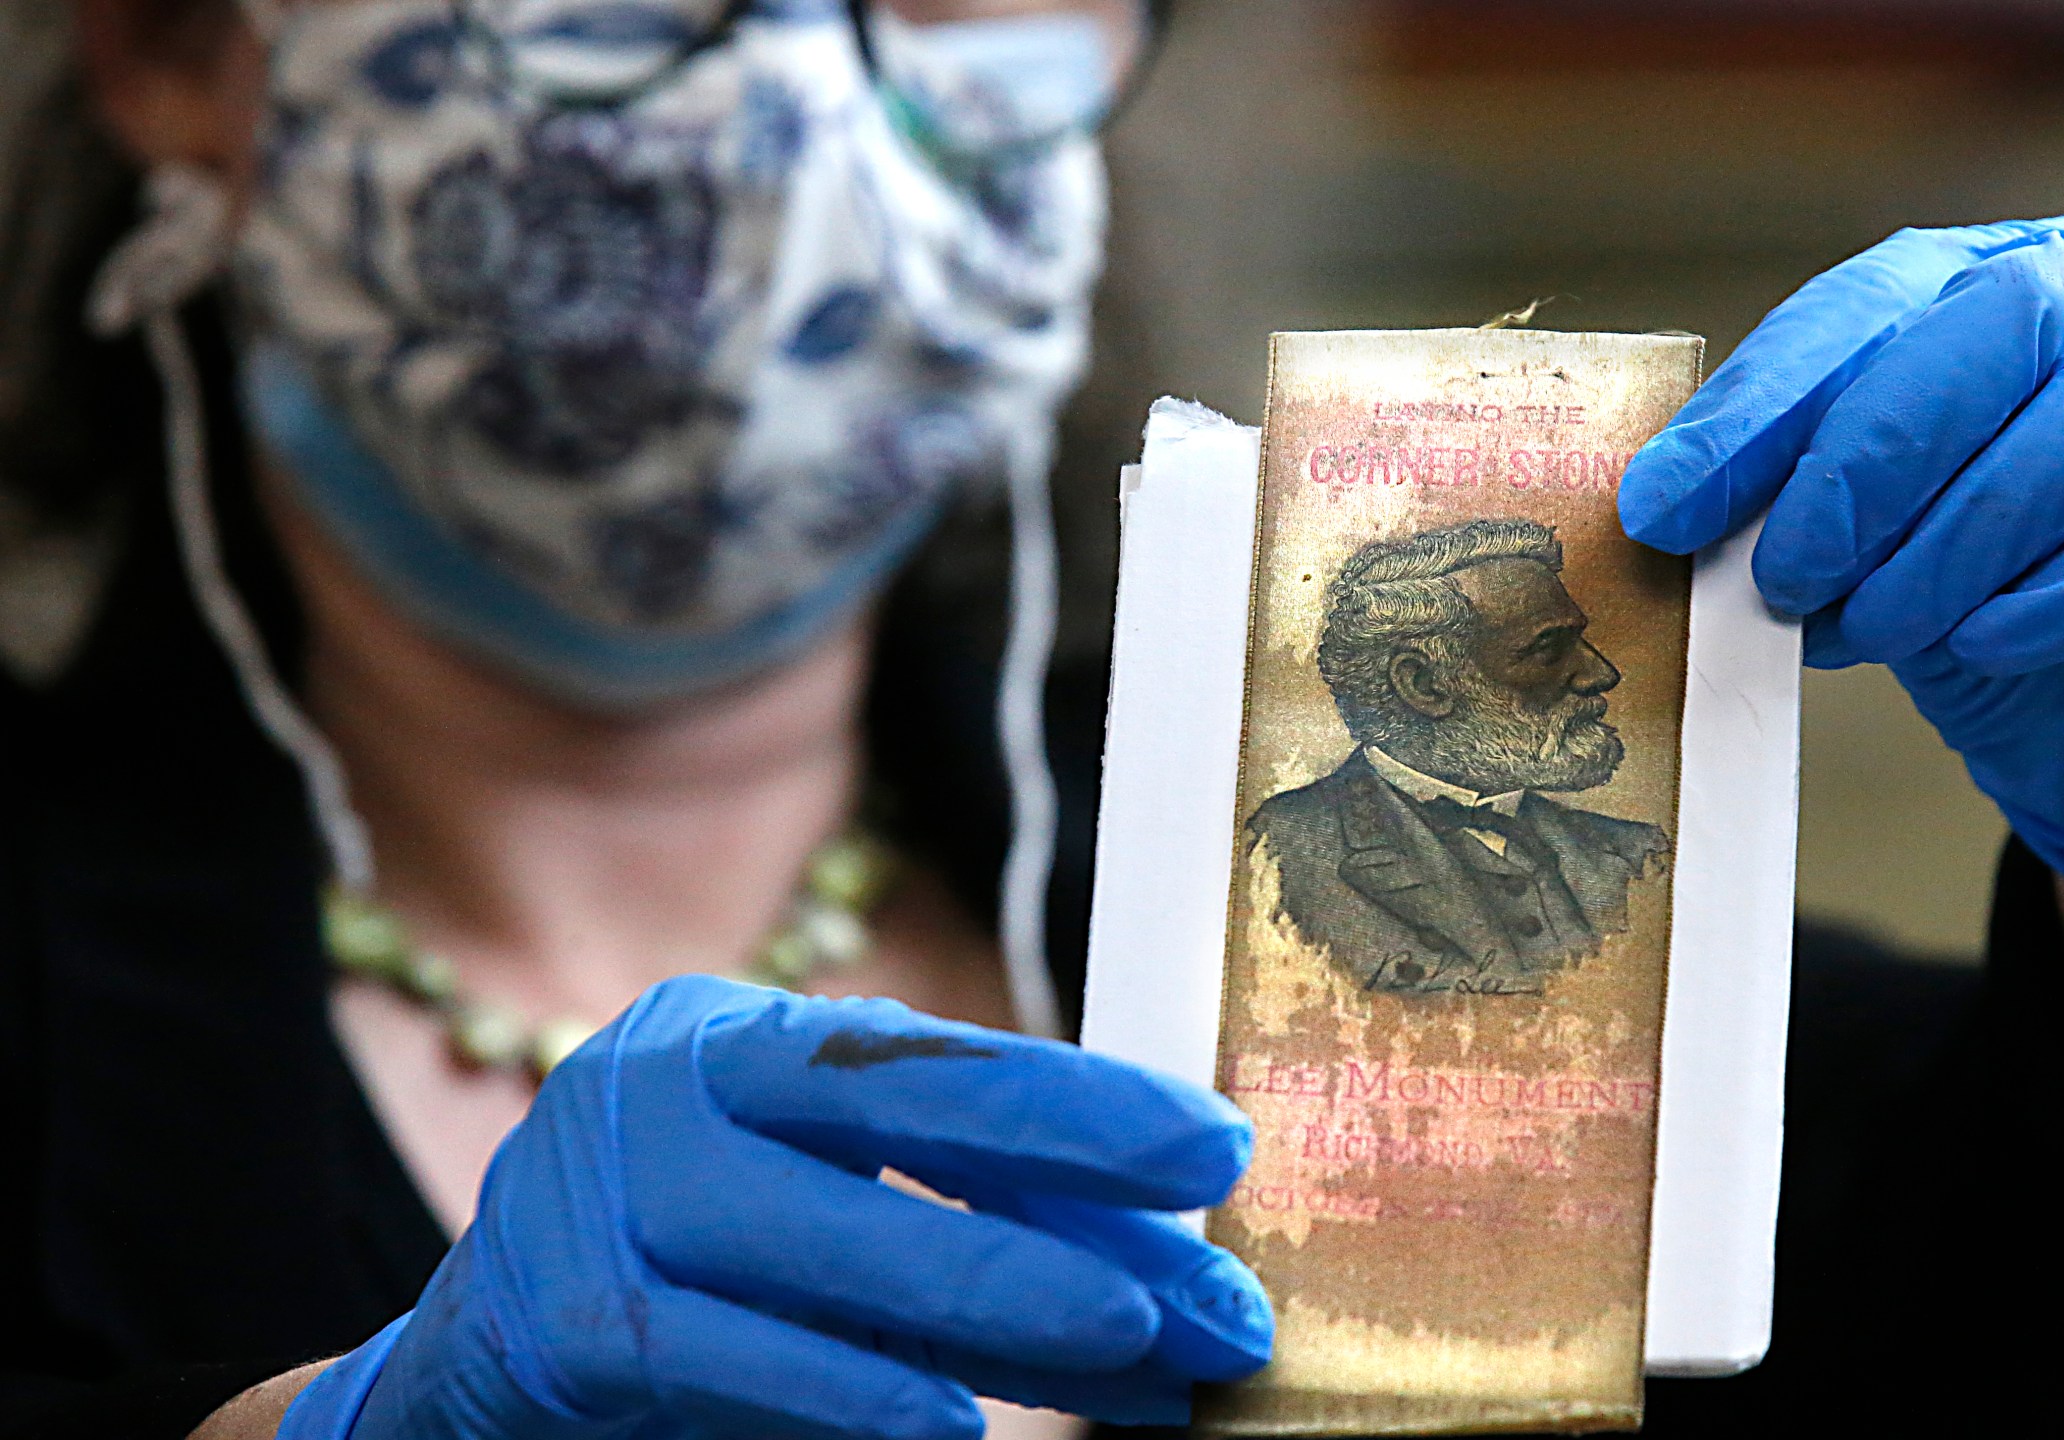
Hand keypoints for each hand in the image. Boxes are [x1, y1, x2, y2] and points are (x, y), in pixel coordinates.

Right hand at [277, 976, 1270, 1439]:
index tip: (1220, 1150)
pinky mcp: (557, 1319)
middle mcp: (664, 1077)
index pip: (938, 1061)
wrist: (461, 1382)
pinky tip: (952, 1430)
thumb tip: (1163, 1266)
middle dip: (1074, 1192)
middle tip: (1210, 1273)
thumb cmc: (678, 1283)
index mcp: (740, 1038)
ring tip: (1134, 1351)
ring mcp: (597, 1187)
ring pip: (826, 1238)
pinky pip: (725, 1356)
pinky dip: (844, 1394)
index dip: (1084, 1104)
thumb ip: (951, 1219)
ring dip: (996, 1299)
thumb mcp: (811, 1218)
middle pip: (896, 1118)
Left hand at [1622, 217, 2063, 906]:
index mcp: (2017, 285)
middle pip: (2005, 323)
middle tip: (1785, 570)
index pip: (1878, 298)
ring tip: (1870, 629)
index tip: (1665, 503)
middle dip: (1869, 451)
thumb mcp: (1882, 557)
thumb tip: (1670, 517)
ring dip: (1960, 532)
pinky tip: (1985, 643)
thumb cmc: (2012, 621)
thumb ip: (1806, 513)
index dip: (1765, 398)